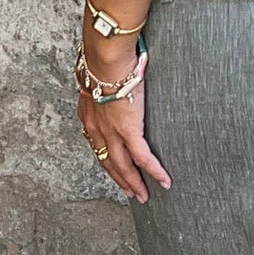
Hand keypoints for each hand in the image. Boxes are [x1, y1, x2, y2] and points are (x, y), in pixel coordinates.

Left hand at [77, 44, 170, 203]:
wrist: (106, 59)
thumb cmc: (104, 59)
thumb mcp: (99, 76)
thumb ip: (106, 82)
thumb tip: (115, 76)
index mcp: (89, 116)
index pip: (97, 145)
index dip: (107, 160)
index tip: (114, 169)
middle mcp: (97, 129)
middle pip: (108, 162)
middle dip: (120, 179)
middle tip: (131, 192)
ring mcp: (112, 133)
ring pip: (123, 166)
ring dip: (133, 183)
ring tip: (144, 195)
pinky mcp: (129, 131)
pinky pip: (143, 157)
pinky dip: (154, 171)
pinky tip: (164, 181)